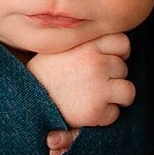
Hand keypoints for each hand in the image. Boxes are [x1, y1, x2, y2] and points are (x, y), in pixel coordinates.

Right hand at [25, 34, 132, 154]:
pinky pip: (115, 114)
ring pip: (128, 91)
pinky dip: (105, 116)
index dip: (119, 52)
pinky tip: (88, 112)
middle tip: (94, 83)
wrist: (25, 101)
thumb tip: (98, 38)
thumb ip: (79, 42)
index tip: (111, 59)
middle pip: (123, 68)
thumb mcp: (57, 48)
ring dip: (116, 97)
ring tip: (98, 99)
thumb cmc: (40, 74)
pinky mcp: (96, 111)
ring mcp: (98, 87)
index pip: (122, 42)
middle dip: (113, 77)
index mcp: (87, 44)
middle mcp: (96, 63)